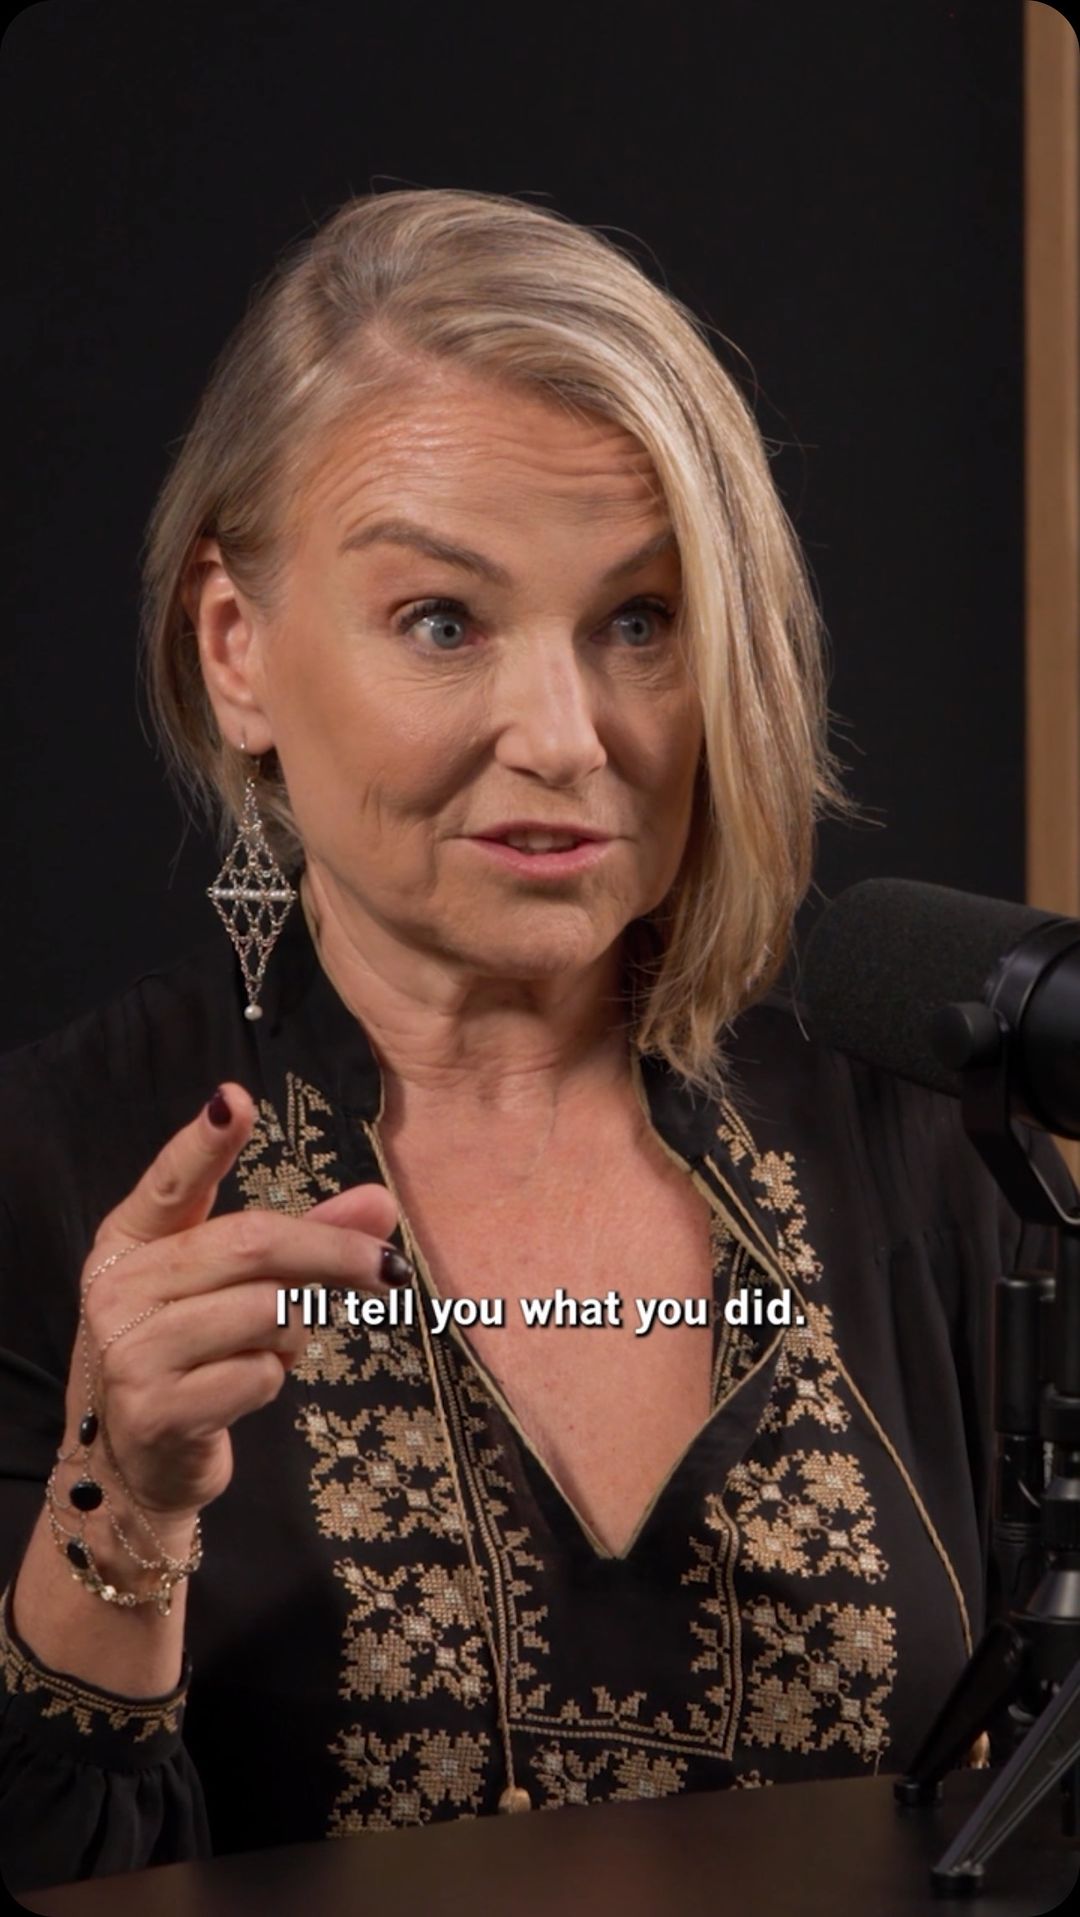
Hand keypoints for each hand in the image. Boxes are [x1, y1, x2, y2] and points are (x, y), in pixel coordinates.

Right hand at [63, 1082, 401, 1527]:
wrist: (137, 1460)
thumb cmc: (194, 1352)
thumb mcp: (237, 1286)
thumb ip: (308, 1239)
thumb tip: (381, 1202)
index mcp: (130, 1239)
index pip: (173, 1181)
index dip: (205, 1142)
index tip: (236, 1101)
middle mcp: (119, 1286)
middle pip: (252, 1245)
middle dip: (333, 1254)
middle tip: (389, 1270)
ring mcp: (131, 1350)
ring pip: (266, 1311)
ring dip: (295, 1330)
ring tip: (269, 1345)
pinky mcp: (157, 1410)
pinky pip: (259, 1375)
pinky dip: (272, 1379)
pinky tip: (239, 1388)